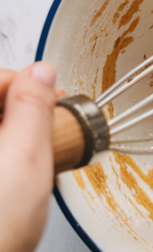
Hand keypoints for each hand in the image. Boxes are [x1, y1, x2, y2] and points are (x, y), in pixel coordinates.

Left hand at [0, 63, 56, 251]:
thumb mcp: (26, 161)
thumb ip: (33, 107)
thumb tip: (40, 73)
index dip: (26, 86)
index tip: (49, 102)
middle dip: (15, 111)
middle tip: (39, 134)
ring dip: (6, 133)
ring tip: (23, 161)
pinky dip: (0, 156)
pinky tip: (6, 178)